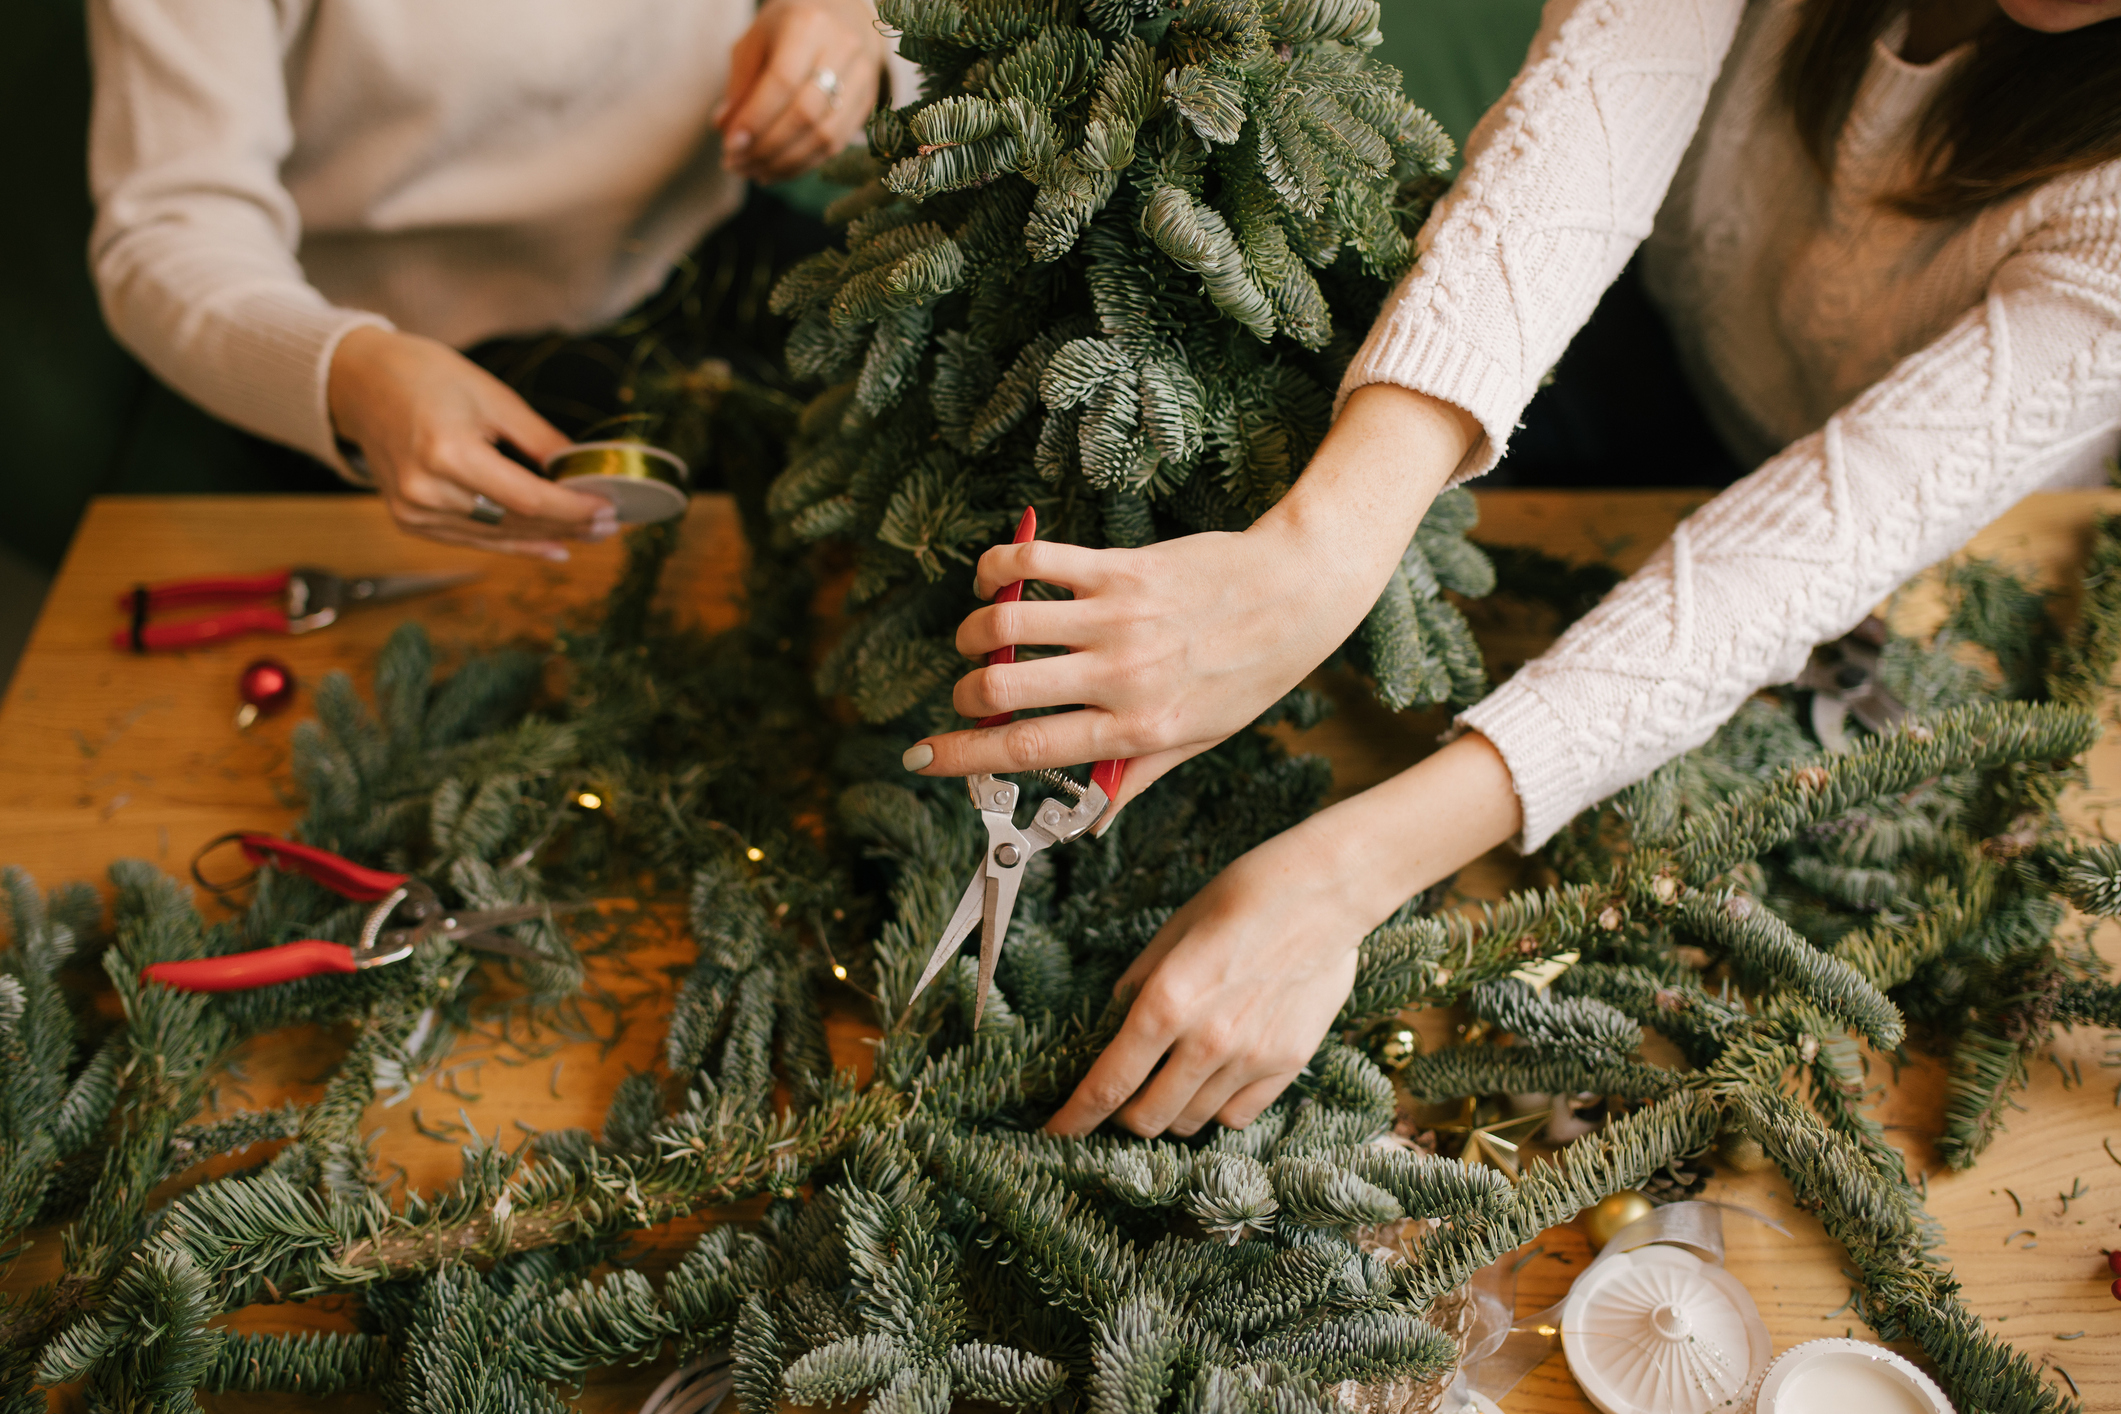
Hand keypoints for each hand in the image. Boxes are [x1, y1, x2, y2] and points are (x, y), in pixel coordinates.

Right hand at [327, 327, 614, 559]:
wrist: (358, 383)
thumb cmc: (425, 377)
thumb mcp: (493, 396)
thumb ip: (540, 439)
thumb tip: (583, 469)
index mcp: (447, 453)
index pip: (527, 498)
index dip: (573, 509)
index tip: (609, 508)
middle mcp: (426, 490)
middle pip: (515, 522)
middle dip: (568, 525)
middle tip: (610, 524)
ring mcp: (413, 511)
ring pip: (497, 537)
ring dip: (546, 538)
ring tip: (589, 536)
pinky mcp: (409, 520)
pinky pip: (472, 539)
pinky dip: (513, 543)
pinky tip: (550, 546)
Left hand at [715, 0, 883, 183]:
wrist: (839, 15)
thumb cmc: (787, 28)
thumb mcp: (755, 42)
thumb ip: (740, 83)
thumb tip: (725, 129)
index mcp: (808, 26)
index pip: (782, 81)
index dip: (756, 118)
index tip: (730, 145)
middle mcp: (842, 50)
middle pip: (805, 114)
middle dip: (766, 147)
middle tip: (736, 164)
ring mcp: (862, 78)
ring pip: (824, 136)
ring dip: (783, 162)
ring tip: (752, 171)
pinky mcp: (868, 103)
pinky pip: (836, 144)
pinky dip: (802, 164)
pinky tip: (775, 170)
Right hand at [902, 386, 1481, 809]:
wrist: (1301, 593)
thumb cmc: (1249, 673)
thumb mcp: (1198, 740)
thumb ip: (1134, 777)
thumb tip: (1086, 820)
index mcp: (1138, 730)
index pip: (1028, 751)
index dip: (961, 758)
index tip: (920, 760)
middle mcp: (1122, 676)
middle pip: (1000, 689)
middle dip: (961, 696)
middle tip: (966, 695)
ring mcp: (1119, 618)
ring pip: (1005, 623)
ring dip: (973, 632)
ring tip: (980, 639)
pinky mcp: (1121, 568)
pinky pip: (1034, 562)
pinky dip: (997, 568)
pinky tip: (994, 581)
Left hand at [1045, 732, 1521, 1136]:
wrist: (1326, 891)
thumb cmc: (1245, 895)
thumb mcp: (1175, 928)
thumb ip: (1141, 979)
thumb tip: (1115, 1015)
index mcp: (1166, 1002)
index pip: (1108, 1084)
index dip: (1075, 1118)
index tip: (1056, 1133)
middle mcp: (1206, 1041)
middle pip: (1146, 1119)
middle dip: (1122, 1117)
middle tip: (1120, 1100)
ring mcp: (1251, 1059)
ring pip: (1192, 1121)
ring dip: (1170, 1112)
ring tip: (1169, 1084)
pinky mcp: (1287, 1064)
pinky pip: (1238, 1116)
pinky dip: (1216, 1109)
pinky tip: (1214, 1081)